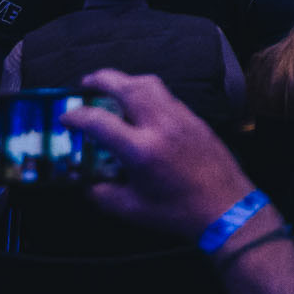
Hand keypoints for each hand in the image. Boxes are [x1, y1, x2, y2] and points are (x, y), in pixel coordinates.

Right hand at [71, 69, 264, 239]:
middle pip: (127, 86)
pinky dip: (147, 91)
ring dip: (126, 80)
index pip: (99, 121)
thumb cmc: (179, 213)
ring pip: (149, 84)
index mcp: (142, 149)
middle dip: (101, 80)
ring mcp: (181, 117)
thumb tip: (86, 182)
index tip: (65, 117)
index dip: (76, 116)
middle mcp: (161, 125)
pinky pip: (166, 95)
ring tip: (112, 88)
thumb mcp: (132, 210)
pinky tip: (141, 105)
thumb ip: (102, 194)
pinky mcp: (195, 118)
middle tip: (86, 83)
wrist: (228, 208)